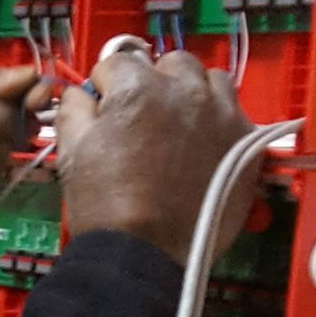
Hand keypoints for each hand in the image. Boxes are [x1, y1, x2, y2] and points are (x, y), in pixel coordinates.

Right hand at [56, 50, 259, 265]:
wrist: (146, 254)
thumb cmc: (105, 205)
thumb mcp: (71, 152)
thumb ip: (74, 107)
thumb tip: (81, 92)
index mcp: (137, 87)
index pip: (118, 62)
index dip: (107, 87)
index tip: (106, 109)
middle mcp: (184, 90)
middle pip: (170, 63)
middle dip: (155, 82)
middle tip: (145, 116)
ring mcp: (220, 112)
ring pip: (209, 80)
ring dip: (192, 93)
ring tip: (180, 125)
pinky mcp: (244, 138)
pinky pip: (235, 110)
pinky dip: (219, 119)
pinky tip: (204, 145)